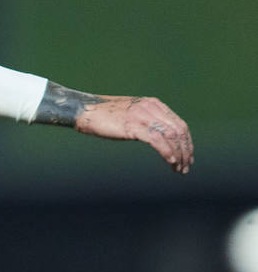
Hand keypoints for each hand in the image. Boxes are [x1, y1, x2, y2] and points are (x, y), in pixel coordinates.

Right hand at [76, 95, 194, 173]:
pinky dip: (167, 152)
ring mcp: (142, 116)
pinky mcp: (133, 125)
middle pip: (179, 130)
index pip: (179, 124)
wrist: (83, 110)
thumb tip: (156, 135)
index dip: (187, 142)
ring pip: (171, 136)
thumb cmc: (102, 115)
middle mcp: (151, 108)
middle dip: (186, 150)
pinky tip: (170, 161)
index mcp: (153, 104)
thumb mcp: (130, 114)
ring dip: (179, 154)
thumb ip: (145, 120)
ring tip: (178, 168)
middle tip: (186, 167)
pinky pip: (157, 140)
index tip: (187, 156)